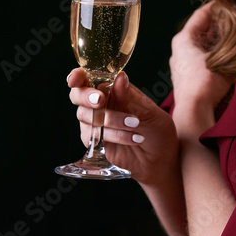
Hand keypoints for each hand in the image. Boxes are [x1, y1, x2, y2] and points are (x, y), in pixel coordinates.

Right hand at [66, 68, 178, 187]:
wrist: (160, 158)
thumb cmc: (156, 129)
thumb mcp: (148, 111)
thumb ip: (130, 96)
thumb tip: (119, 77)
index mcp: (112, 90)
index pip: (88, 78)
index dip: (77, 76)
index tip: (75, 79)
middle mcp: (100, 104)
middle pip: (78, 96)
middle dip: (86, 96)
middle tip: (100, 100)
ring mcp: (95, 123)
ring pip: (87, 116)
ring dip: (111, 119)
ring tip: (135, 124)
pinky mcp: (95, 142)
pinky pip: (94, 135)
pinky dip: (115, 135)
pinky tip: (134, 138)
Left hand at [169, 3, 231, 115]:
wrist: (195, 111)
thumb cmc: (205, 82)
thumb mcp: (225, 57)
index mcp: (184, 38)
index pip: (202, 14)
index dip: (218, 7)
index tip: (232, 2)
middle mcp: (180, 48)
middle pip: (203, 28)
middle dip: (222, 24)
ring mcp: (183, 62)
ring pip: (203, 43)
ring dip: (220, 39)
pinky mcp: (188, 74)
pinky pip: (203, 56)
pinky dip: (215, 52)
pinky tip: (229, 54)